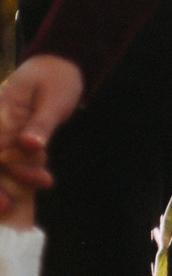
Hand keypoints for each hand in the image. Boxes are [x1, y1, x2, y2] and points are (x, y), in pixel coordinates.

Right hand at [0, 54, 79, 223]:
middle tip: (5, 206)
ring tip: (15, 204)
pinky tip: (36, 184)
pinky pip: (7, 162)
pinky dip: (16, 176)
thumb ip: (41, 123)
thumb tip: (29, 145)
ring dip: (0, 185)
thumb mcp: (53, 100)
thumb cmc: (56, 80)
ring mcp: (0, 134)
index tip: (2, 197)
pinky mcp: (11, 141)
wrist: (60, 69)